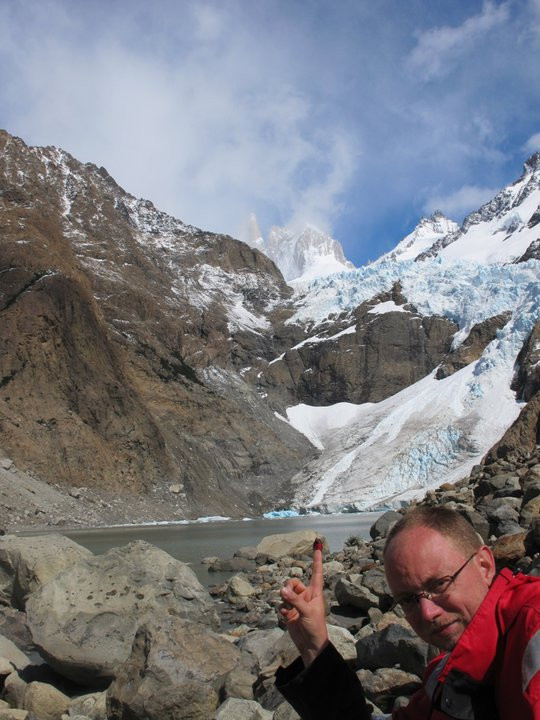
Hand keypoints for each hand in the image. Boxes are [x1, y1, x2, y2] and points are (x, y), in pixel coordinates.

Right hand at [278, 542, 328, 666]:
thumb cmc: (315, 628)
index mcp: (315, 592)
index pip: (316, 571)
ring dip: (284, 599)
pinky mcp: (289, 612)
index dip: (317, 558)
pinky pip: (281, 604)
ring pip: (285, 592)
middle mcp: (306, 595)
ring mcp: (297, 603)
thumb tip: (281, 589)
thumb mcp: (307, 612)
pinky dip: (282, 609)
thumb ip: (294, 600)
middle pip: (293, 581)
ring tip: (289, 609)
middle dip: (288, 587)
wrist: (310, 646)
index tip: (318, 543)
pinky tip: (286, 617)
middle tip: (287, 595)